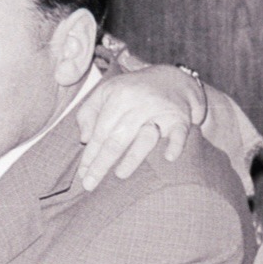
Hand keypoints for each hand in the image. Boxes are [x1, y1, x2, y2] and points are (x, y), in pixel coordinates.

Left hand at [75, 65, 207, 189]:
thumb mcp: (106, 92)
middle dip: (102, 163)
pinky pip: (179, 133)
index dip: (90, 154)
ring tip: (120, 175)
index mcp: (118, 96)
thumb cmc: (132, 91)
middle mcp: (138, 103)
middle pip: (117, 138)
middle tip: (90, 184)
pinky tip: (169, 157)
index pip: (101, 131)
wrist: (172, 79)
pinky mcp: (180, 119)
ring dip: (133, 157)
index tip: (82, 174)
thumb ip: (88, 112)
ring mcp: (161, 111)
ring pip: (145, 138)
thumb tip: (85, 140)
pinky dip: (176, 145)